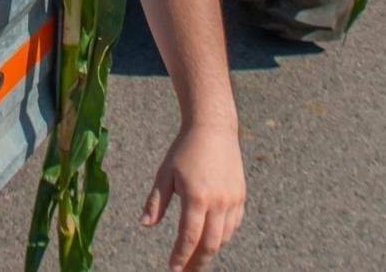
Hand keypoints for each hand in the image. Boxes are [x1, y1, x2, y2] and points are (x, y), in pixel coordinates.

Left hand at [141, 121, 245, 270]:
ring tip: (197, 257)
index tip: (173, 268)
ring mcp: (232, 200)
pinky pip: (234, 225)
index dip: (180, 257)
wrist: (213, 128)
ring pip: (224, 237)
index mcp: (196, 197)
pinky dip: (224, 236)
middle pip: (210, 244)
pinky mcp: (240, 195)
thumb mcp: (165, 173)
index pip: (189, 237)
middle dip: (197, 262)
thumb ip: (156, 201)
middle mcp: (218, 202)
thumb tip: (145, 225)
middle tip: (186, 271)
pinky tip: (212, 238)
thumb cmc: (185, 149)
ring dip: (211, 251)